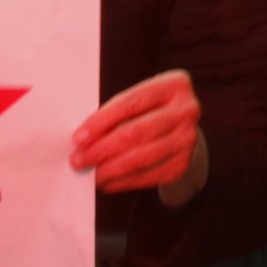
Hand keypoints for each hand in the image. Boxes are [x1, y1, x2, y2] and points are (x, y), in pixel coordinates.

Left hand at [72, 68, 206, 203]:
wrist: (180, 130)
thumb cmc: (149, 111)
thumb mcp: (139, 100)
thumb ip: (116, 113)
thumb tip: (84, 140)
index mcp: (174, 85)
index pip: (131, 103)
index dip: (102, 121)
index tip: (79, 137)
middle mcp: (187, 110)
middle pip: (137, 132)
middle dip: (102, 148)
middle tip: (79, 160)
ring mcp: (188, 139)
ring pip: (142, 157)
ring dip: (111, 169)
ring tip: (92, 173)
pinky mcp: (183, 163)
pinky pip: (149, 176)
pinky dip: (124, 181)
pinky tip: (109, 182)